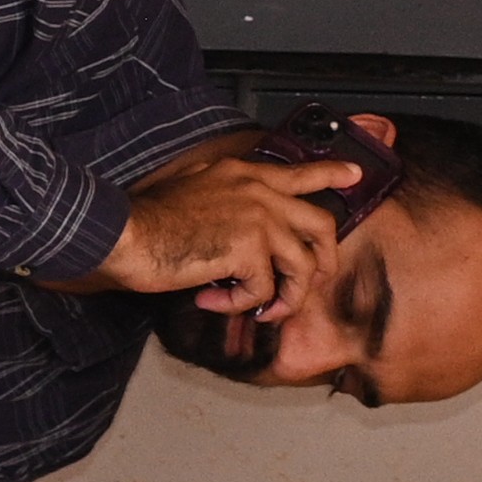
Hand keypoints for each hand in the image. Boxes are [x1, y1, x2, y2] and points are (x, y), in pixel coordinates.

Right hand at [92, 127, 363, 318]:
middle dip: (325, 260)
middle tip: (314, 281)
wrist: (127, 233)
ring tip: (255, 309)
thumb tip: (243, 232)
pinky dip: (240, 305)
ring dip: (282, 298)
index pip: (299, 172)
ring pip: (301, 268)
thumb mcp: (194, 189)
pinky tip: (211, 301)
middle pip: (321, 225)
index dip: (331, 174)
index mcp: (244, 174)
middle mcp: (259, 191)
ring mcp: (258, 218)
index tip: (354, 175)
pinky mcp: (249, 249)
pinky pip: (263, 291)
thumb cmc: (149, 218)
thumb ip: (226, 198)